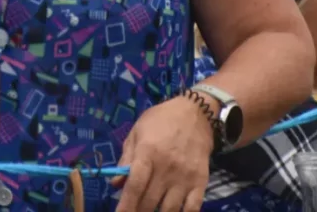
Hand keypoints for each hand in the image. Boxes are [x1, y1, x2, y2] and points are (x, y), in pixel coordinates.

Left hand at [111, 95, 213, 211]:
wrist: (195, 113)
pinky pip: (193, 208)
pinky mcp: (201, 181)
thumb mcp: (137, 132)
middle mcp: (166, 167)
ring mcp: (185, 176)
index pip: (135, 185)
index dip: (125, 205)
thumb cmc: (160, 120)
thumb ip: (125, 158)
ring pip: (170, 209)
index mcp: (147, 152)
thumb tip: (115, 184)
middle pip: (150, 201)